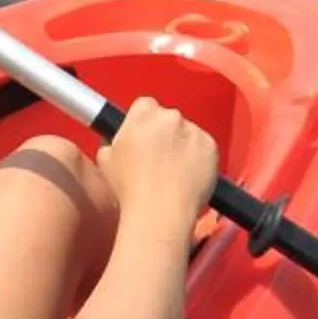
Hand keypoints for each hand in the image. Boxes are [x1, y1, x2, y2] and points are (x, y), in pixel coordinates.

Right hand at [99, 98, 217, 234]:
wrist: (161, 212)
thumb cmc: (132, 191)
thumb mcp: (106, 161)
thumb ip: (112, 143)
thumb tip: (116, 143)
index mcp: (143, 115)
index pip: (144, 105)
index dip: (143, 123)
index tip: (143, 137)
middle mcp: (170, 117)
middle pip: (167, 119)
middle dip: (164, 134)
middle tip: (156, 159)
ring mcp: (194, 131)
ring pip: (187, 133)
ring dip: (182, 146)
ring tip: (172, 173)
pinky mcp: (211, 147)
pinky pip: (204, 148)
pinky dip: (199, 158)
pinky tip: (187, 177)